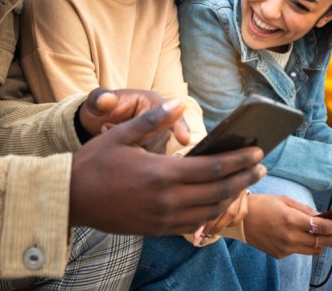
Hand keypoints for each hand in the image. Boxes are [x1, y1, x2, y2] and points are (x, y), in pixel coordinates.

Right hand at [69, 100, 265, 234]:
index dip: (239, 160)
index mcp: (161, 174)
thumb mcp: (121, 135)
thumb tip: (179, 102)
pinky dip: (211, 212)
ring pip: (209, 211)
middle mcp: (166, 200)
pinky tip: (217, 201)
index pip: (212, 169)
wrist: (69, 199)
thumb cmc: (93, 164)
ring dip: (232, 197)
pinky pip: (192, 223)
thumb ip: (153, 120)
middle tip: (262, 167)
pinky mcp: (155, 230)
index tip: (258, 151)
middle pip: (218, 191)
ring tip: (244, 182)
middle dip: (244, 178)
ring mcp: (162, 218)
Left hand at [78, 87, 190, 152]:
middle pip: (162, 138)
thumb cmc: (97, 108)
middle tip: (106, 127)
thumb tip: (106, 100)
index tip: (184, 140)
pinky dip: (134, 159)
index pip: (171, 114)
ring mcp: (156, 135)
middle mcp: (158, 118)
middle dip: (137, 141)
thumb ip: (99, 99)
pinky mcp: (151, 149)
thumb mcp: (95, 102)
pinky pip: (150, 161)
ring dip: (134, 151)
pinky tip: (115, 149)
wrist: (93, 123)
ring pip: (156, 152)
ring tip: (107, 132)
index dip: (179, 126)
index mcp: (150, 101)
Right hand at [241, 195, 331, 257]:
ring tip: (331, 233)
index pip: (324, 227)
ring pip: (315, 250)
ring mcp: (285, 248)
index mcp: (291, 220)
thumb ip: (306, 209)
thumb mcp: (285, 200)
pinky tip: (308, 236)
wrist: (240, 219)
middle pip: (323, 242)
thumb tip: (323, 217)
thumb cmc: (262, 205)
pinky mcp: (281, 255)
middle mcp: (290, 237)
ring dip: (326, 242)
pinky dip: (309, 245)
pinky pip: (301, 251)